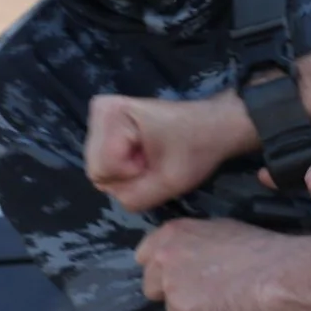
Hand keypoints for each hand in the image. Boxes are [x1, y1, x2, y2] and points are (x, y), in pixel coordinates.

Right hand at [87, 91, 252, 210]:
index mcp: (109, 112)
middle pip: (98, 171)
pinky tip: (147, 157)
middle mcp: (98, 110)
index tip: (157, 161)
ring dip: (129, 174)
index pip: (102, 170)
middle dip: (128, 177)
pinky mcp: (106, 129)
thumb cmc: (196, 147)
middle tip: (156, 163)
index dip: (132, 175)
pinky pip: (107, 165)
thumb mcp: (169, 182)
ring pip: (101, 170)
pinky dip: (128, 169)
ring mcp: (100, 119)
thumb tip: (116, 199)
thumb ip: (134, 198)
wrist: (213, 126)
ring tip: (153, 159)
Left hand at [136, 217, 293, 310]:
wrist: (278, 273)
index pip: (145, 256)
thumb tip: (194, 261)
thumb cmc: (260, 248)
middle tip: (204, 297)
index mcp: (171, 234)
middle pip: (152, 288)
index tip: (179, 277)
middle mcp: (164, 260)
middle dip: (174, 294)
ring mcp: (172, 290)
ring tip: (229, 310)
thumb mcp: (221, 231)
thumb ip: (195, 245)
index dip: (162, 270)